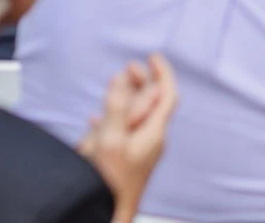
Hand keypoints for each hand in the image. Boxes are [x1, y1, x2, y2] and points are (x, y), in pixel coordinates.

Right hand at [76, 54, 177, 222]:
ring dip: (127, 99)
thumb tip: (122, 79)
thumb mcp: (111, 139)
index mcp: (154, 132)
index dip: (163, 72)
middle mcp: (152, 140)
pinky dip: (112, 121)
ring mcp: (140, 151)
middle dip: (143, 82)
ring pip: (137, 118)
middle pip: (153, 104)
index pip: (167, 94)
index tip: (153, 56)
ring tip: (115, 86)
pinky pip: (122, 134)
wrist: (110, 214)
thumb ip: (118, 108)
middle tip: (131, 67)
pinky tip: (97, 121)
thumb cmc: (110, 182)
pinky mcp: (127, 162)